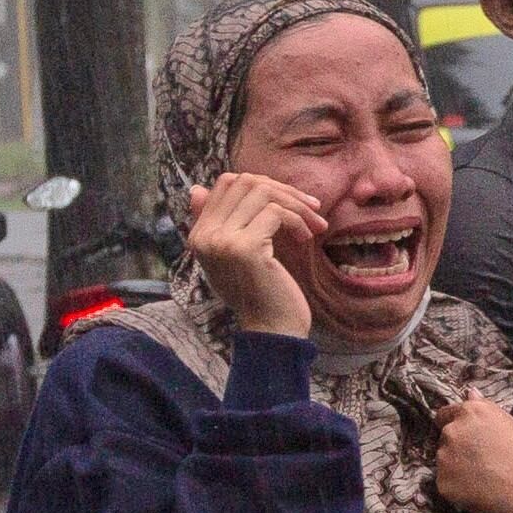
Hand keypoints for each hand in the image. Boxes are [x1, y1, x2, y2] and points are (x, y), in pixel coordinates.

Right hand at [187, 171, 323, 337]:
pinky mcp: (244, 248)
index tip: (292, 202)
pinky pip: (276, 213)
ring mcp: (222, 241)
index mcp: (199, 234)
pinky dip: (297, 220)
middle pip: (245, 182)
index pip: (226, 184)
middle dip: (284, 190)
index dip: (264, 185)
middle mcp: (204, 235)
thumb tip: (198, 188)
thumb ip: (222, 223)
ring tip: (314, 226)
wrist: (271, 330)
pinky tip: (306, 238)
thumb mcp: (239, 254)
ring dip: (296, 204)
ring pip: (262, 193)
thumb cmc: (262, 293)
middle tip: (312, 209)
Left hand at [432, 398, 512, 512]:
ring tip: (486, 481)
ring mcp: (445, 457)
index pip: (447, 414)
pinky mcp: (443, 483)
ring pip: (446, 462)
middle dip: (460, 448)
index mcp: (473, 412)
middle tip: (485, 463)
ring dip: (459, 469)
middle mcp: (453, 430)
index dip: (457, 426)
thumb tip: (470, 392)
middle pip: (446, 438)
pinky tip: (481, 494)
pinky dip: (460, 490)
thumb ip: (488, 413)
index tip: (470, 439)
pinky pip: (448, 484)